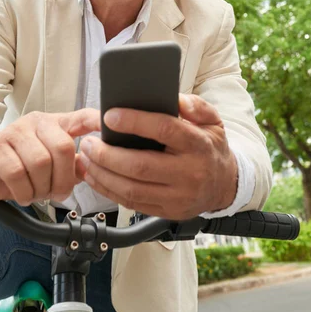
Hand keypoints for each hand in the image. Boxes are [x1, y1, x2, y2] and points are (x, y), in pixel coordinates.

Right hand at [0, 109, 99, 205]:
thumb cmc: (26, 167)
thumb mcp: (55, 165)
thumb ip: (77, 165)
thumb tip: (98, 168)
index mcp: (57, 123)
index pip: (83, 117)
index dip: (99, 122)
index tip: (112, 131)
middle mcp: (38, 122)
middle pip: (63, 147)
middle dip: (63, 179)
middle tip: (58, 193)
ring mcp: (15, 132)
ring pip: (40, 162)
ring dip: (42, 188)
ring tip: (37, 193)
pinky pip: (16, 173)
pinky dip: (24, 192)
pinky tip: (24, 194)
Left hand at [76, 94, 237, 220]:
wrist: (224, 185)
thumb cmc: (210, 147)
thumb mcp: (211, 120)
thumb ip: (194, 105)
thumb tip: (173, 99)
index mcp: (198, 145)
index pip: (164, 130)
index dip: (134, 122)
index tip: (109, 116)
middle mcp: (189, 173)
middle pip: (140, 166)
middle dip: (107, 155)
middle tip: (88, 143)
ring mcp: (177, 197)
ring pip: (131, 189)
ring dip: (102, 174)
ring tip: (86, 159)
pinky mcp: (167, 212)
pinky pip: (131, 204)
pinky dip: (108, 190)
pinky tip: (95, 176)